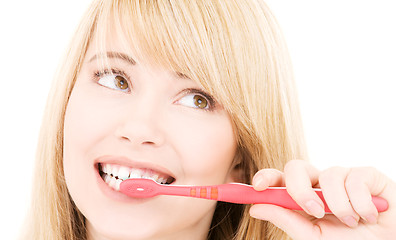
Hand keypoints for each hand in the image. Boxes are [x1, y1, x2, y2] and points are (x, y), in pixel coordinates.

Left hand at [249, 160, 394, 239]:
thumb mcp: (312, 236)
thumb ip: (286, 219)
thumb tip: (255, 208)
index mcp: (302, 198)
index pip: (279, 180)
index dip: (265, 177)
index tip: (257, 186)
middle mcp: (318, 184)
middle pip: (296, 167)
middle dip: (299, 188)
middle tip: (312, 211)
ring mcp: (341, 178)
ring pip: (328, 174)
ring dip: (338, 204)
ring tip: (351, 222)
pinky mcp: (366, 175)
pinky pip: (355, 178)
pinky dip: (361, 203)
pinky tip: (367, 216)